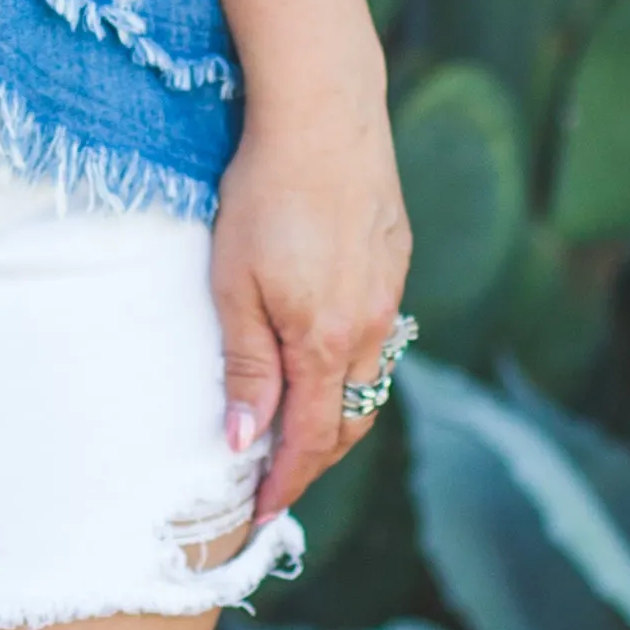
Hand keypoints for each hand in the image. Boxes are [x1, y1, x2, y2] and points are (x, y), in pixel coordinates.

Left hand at [210, 100, 412, 533]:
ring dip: (335, 421)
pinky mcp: (394, 264)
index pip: (308, 439)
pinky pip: (377, 341)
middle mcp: (370, 329)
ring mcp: (389, 296)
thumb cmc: (264, 195)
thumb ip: (247, 367)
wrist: (324, 115)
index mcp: (326, 343)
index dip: (284, 482)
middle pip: (347, 423)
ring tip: (299, 439)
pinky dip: (351, 373)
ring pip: (368, 384)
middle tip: (275, 487)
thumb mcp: (234, 286)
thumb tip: (245, 441)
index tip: (259, 514)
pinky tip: (327, 367)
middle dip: (312, 463)